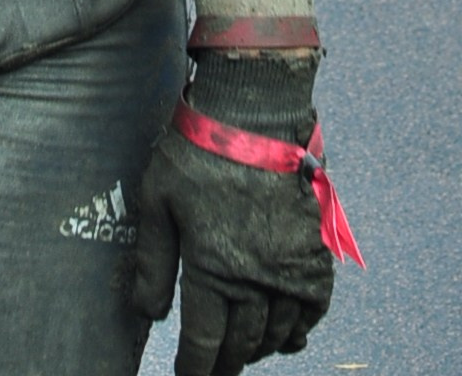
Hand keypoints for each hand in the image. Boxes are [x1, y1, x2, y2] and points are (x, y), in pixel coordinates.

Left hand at [129, 63, 333, 375]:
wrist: (254, 111)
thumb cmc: (196, 149)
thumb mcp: (157, 200)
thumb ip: (152, 261)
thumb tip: (149, 314)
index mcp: (211, 267)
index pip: (204, 342)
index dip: (194, 369)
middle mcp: (254, 278)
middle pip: (241, 345)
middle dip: (224, 365)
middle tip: (213, 370)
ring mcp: (288, 267)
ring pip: (276, 333)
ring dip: (258, 350)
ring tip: (242, 353)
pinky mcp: (313, 252)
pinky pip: (313, 310)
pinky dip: (300, 330)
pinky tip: (286, 335)